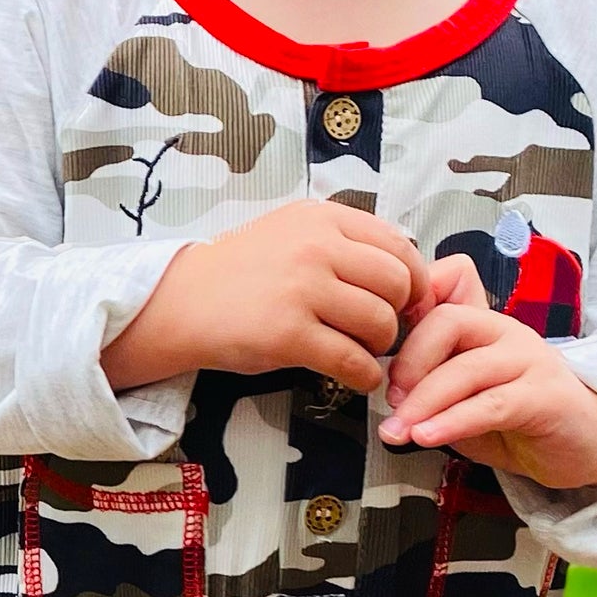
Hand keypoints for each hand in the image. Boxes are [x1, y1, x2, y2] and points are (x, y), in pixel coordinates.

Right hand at [103, 199, 432, 394]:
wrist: (182, 301)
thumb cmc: (242, 272)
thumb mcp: (291, 232)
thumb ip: (341, 241)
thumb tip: (403, 269)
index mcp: (321, 218)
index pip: (397, 244)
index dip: (414, 278)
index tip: (407, 301)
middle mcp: (316, 247)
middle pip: (396, 283)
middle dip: (399, 313)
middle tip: (382, 330)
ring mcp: (302, 290)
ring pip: (380, 322)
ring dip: (382, 346)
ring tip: (363, 351)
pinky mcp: (288, 335)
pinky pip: (352, 360)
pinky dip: (366, 375)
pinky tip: (358, 377)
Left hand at [381, 299, 596, 489]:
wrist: (588, 444)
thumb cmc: (522, 420)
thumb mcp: (467, 398)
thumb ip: (433, 386)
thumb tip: (386, 395)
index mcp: (485, 325)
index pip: (444, 285)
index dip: (407, 307)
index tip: (378, 348)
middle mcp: (507, 332)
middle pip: (448, 322)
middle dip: (408, 362)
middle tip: (391, 400)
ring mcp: (530, 361)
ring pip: (465, 368)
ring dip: (423, 403)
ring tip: (398, 431)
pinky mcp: (545, 396)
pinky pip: (491, 404)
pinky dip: (452, 422)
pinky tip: (428, 437)